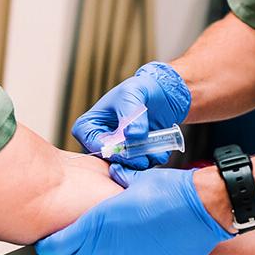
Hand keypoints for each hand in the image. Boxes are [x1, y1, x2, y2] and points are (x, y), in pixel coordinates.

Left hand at [36, 164, 231, 254]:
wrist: (203, 209)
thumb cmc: (172, 192)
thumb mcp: (137, 181)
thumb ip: (119, 181)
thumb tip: (114, 176)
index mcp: (101, 222)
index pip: (61, 244)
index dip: (50, 245)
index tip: (48, 242)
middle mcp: (110, 247)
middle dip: (70, 253)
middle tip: (72, 243)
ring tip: (98, 248)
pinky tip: (124, 252)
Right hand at [71, 62, 190, 168]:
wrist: (164, 93)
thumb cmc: (141, 88)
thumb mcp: (132, 95)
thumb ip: (131, 115)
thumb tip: (132, 136)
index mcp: (90, 124)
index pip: (90, 142)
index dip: (107, 149)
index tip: (124, 147)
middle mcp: (102, 141)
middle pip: (108, 159)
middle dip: (127, 159)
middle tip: (142, 157)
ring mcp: (120, 150)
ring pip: (127, 166)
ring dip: (142, 162)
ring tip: (156, 151)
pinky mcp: (136, 156)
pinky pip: (143, 165)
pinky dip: (153, 160)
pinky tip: (162, 150)